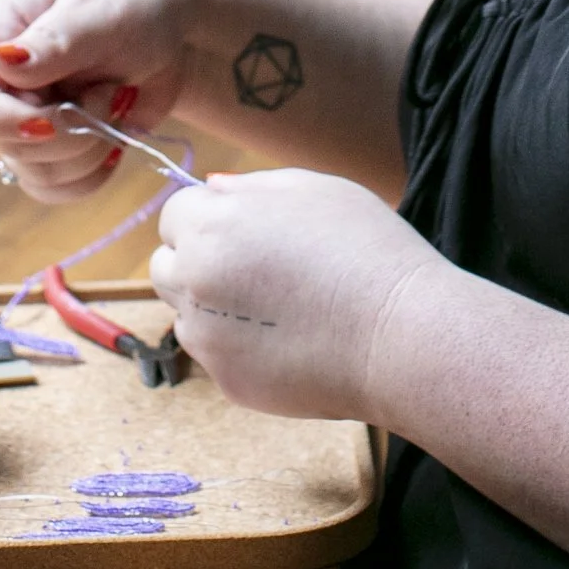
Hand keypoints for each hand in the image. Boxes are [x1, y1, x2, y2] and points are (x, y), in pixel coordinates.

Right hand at [0, 0, 204, 197]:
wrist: (176, 32)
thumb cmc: (134, 3)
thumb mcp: (99, 13)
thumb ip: (53, 41)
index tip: (47, 122)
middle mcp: (1, 84)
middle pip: (2, 141)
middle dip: (67, 131)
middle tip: (112, 91)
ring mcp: (26, 121)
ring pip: (34, 173)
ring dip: (88, 150)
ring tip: (118, 100)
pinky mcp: (56, 151)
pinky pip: (59, 188)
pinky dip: (94, 173)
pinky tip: (117, 135)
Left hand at [149, 168, 441, 422]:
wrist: (402, 338)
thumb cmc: (368, 252)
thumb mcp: (316, 190)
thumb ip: (252, 186)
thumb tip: (212, 188)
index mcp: (212, 226)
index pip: (174, 215)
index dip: (208, 219)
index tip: (245, 232)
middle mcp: (195, 281)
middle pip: (166, 266)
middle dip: (198, 263)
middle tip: (258, 270)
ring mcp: (206, 339)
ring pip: (187, 315)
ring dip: (214, 308)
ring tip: (280, 309)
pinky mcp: (226, 383)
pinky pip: (217, 356)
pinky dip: (240, 349)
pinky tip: (291, 342)